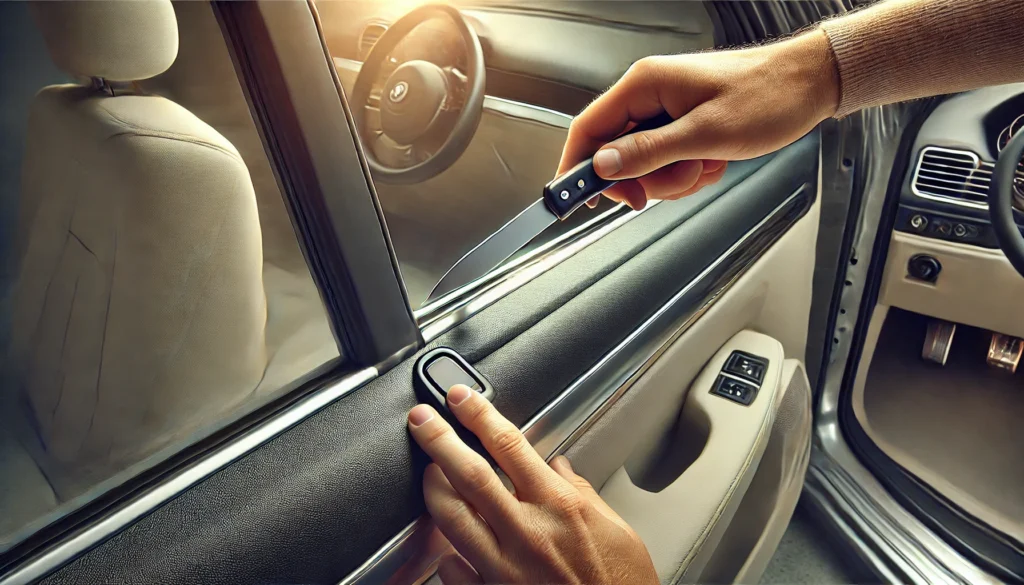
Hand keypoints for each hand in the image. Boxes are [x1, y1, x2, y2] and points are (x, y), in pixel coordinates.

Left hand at [406, 385, 658, 584]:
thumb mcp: (618, 532)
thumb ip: (583, 494)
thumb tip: (559, 469)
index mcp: (560, 508)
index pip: (509, 446)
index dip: (479, 415)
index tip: (460, 398)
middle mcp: (527, 534)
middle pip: (468, 474)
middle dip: (439, 439)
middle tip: (421, 420)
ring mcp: (503, 569)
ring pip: (450, 518)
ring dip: (432, 489)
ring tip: (428, 473)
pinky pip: (453, 569)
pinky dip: (446, 552)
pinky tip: (446, 543)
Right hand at [560, 29, 838, 210]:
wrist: (809, 85)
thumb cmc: (767, 96)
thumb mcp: (704, 134)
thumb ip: (648, 153)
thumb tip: (603, 166)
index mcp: (644, 85)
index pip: (588, 129)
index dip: (576, 168)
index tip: (575, 201)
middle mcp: (649, 96)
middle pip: (615, 154)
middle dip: (644, 179)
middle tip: (676, 180)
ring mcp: (665, 111)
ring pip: (643, 165)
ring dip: (673, 178)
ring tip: (705, 163)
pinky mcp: (682, 125)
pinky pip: (667, 163)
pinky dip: (688, 172)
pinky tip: (712, 160)